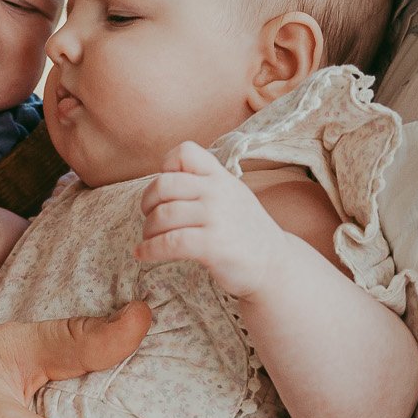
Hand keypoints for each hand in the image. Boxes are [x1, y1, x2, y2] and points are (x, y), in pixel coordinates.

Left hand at [135, 140, 287, 299]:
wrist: (274, 265)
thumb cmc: (244, 231)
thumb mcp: (231, 196)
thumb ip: (204, 185)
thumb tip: (163, 179)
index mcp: (221, 177)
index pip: (185, 151)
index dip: (166, 166)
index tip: (166, 190)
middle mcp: (218, 192)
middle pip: (164, 185)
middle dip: (147, 203)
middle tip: (149, 216)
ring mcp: (216, 217)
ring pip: (162, 216)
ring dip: (148, 230)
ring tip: (149, 239)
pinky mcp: (212, 245)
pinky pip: (168, 243)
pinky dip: (149, 249)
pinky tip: (143, 254)